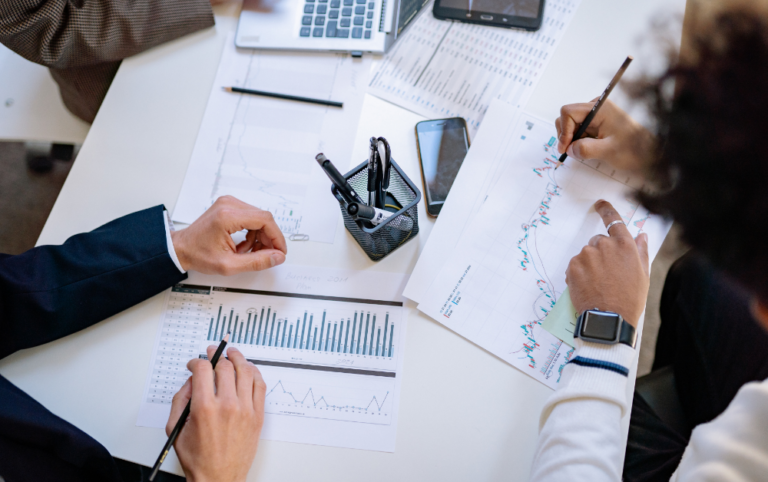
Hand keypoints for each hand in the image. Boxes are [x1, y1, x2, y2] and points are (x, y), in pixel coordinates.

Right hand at [168, 346, 265, 481]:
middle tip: (213, 353)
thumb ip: (180, 399)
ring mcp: (246, 410)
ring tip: (232, 354)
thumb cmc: (199, 458)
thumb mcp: (176, 428)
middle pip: (225, 367)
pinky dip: (254, 372)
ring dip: (238, 358)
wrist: (219, 478)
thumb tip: (191, 381)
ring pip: (246, 371)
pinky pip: (260, 385)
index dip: (197, 362)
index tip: (195, 364)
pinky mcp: (258, 415)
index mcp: (205, 408)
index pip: (203, 370)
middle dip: (217, 355)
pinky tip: (249, 368)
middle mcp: (228, 406)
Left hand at [171, 196, 286, 274]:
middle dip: (268, 238)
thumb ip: (257, 262)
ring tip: (247, 252)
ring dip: (259, 236)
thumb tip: (277, 257)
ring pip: (258, 218)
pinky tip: (243, 245)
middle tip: (265, 255)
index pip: (265, 220)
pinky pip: (250, 217)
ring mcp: (228, 203)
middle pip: (263, 218)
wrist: (181, 248)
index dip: (277, 236)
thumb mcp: (229, 265)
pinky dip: (251, 232)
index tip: (280, 251)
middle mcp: (229, 204)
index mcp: (228, 216)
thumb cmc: (198, 255)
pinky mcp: (228, 206)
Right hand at [555, 99, 655, 171]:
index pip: (568, 112)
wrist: (648, 151)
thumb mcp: (608, 151)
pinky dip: (578, 140)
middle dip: (566, 135)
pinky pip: (579, 129)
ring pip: (571, 125)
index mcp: (600, 109)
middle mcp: (596, 108)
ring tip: (585, 150)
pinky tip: (590, 148)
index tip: (565, 148)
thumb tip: (569, 149)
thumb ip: (586, 149)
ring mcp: (595, 114)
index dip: (563, 131)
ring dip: (572, 139)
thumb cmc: (633, 149)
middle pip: (567, 117)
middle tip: (571, 151)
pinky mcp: (596, 123)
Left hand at [565, 200, 649, 326]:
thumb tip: (641, 235)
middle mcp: (604, 245)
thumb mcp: (642, 275)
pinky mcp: (573, 265)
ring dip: (590, 263)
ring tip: (598, 283)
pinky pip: (575, 264)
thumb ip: (641, 251)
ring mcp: (586, 255)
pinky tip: (588, 286)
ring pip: (586, 253)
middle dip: (601, 252)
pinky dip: (580, 272)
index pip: (614, 221)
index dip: (606, 210)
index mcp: (625, 245)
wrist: (609, 318)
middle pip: (598, 240)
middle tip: (607, 273)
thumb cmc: (629, 299)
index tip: (600, 204)